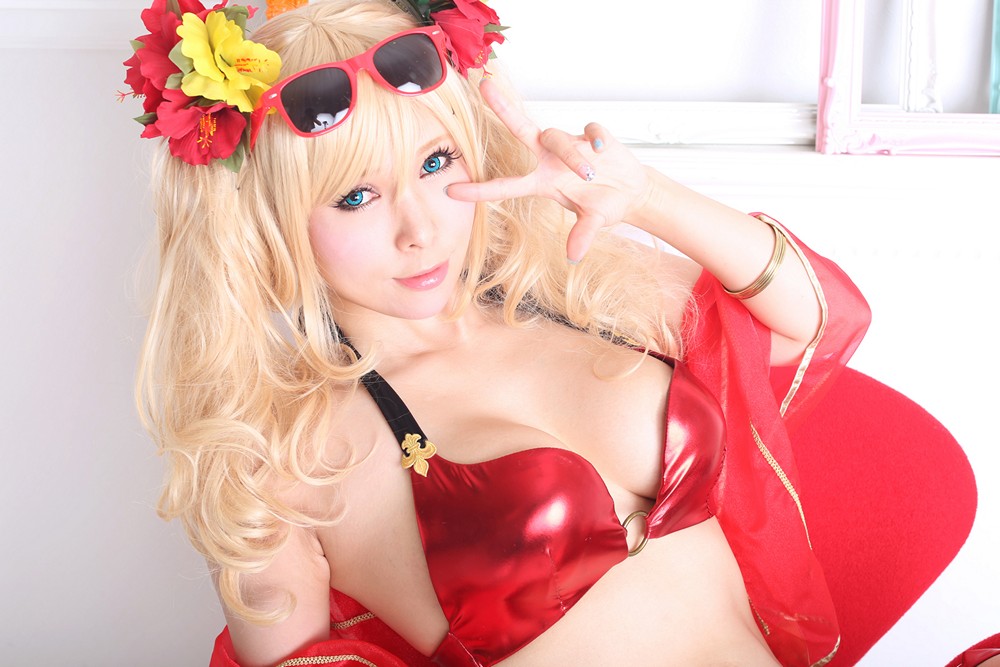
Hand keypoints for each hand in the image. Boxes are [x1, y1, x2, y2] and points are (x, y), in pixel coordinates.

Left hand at [446, 78, 652, 261]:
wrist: (633, 192)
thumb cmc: (605, 204)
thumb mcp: (594, 222)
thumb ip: (583, 235)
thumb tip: (574, 256)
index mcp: (542, 183)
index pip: (505, 186)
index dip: (478, 190)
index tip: (451, 191)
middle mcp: (549, 160)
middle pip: (520, 129)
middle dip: (503, 108)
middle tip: (483, 87)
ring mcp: (570, 145)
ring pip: (558, 138)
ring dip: (573, 157)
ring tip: (591, 173)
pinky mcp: (592, 137)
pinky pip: (589, 131)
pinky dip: (595, 139)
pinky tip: (602, 150)